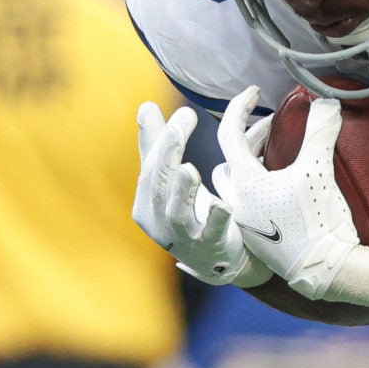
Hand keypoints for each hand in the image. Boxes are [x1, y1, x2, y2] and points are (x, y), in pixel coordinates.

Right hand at [133, 98, 265, 286]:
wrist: (217, 261)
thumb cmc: (192, 212)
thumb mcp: (171, 181)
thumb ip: (158, 145)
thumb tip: (145, 106)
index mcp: (147, 202)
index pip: (150, 167)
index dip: (163, 138)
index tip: (185, 112)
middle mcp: (159, 221)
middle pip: (159, 185)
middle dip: (169, 152)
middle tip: (183, 123)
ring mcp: (184, 237)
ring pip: (176, 213)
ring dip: (182, 189)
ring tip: (189, 168)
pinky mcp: (210, 248)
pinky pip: (210, 234)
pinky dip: (215, 219)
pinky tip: (223, 204)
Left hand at [217, 89, 368, 312]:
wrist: (325, 270)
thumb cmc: (319, 220)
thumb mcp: (319, 171)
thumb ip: (320, 133)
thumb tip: (327, 102)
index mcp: (245, 182)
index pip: (230, 133)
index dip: (240, 107)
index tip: (254, 92)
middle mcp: (236, 202)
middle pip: (229, 160)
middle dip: (247, 139)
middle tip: (270, 128)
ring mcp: (245, 224)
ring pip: (232, 187)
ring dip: (245, 168)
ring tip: (268, 159)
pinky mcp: (256, 241)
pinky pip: (244, 207)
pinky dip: (254, 191)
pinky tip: (274, 191)